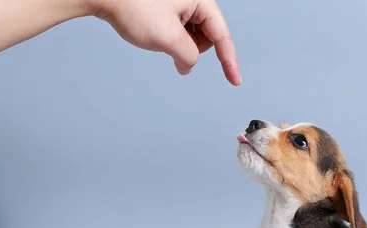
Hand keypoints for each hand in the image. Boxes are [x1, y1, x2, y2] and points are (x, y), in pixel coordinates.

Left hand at [90, 0, 240, 84]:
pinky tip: (154, 35)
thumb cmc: (131, 5)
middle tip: (170, 46)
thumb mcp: (168, 38)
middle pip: (206, 36)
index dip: (229, 61)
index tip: (234, 80)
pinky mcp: (166, 6)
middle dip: (192, 48)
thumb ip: (188, 56)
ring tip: (157, 36)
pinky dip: (170, 39)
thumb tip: (188, 64)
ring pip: (191, 35)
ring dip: (179, 44)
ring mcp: (179, 2)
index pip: (222, 36)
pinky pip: (178, 29)